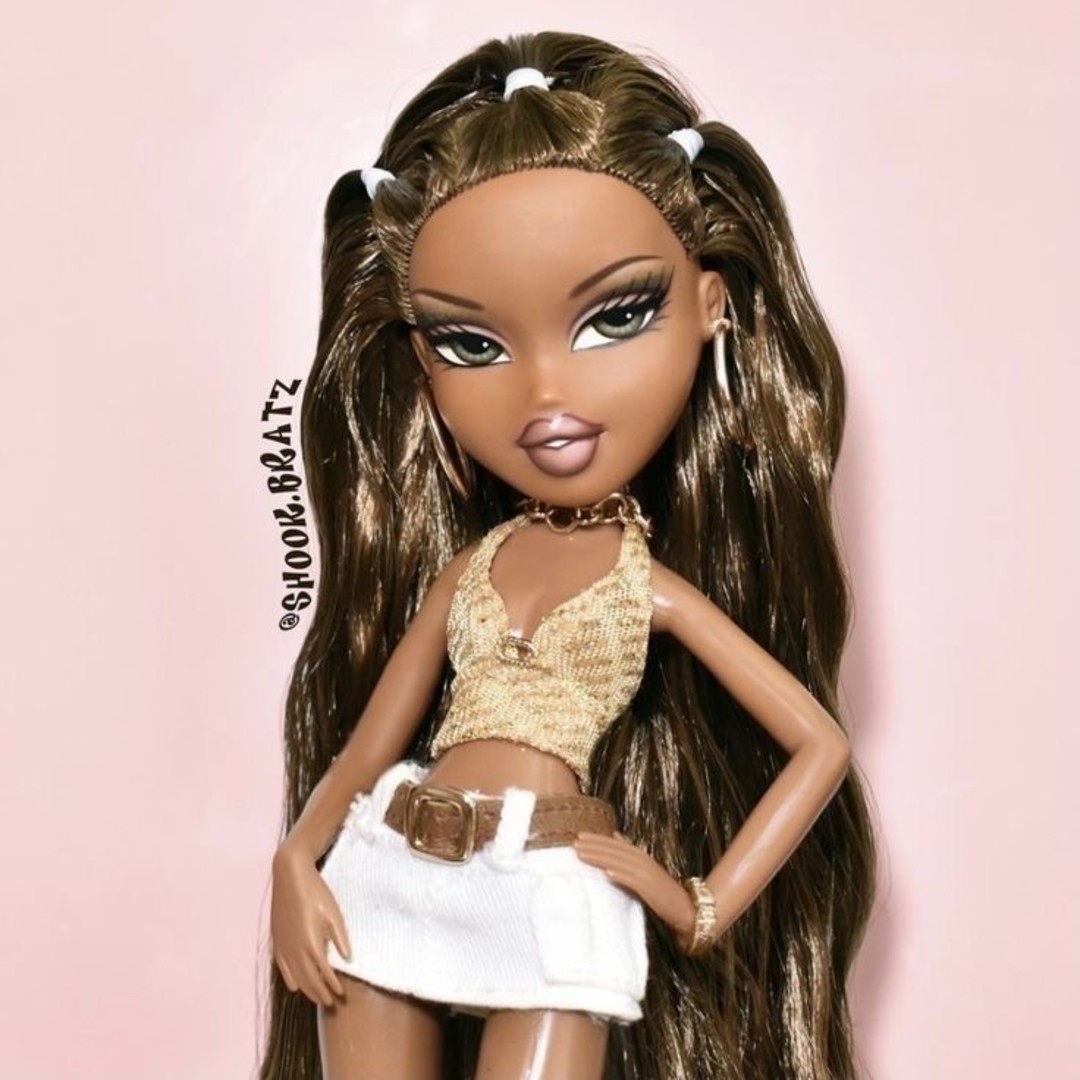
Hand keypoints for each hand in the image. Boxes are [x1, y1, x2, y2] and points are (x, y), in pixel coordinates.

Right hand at [270, 843, 350, 1006]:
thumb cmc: (316, 892)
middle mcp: (296, 951)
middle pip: (309, 980)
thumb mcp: (334, 913)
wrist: (289, 876)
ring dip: (307, 990)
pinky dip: (290, 979)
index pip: (324, 974)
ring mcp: (284, 947)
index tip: (341, 996)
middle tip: (331, 1004)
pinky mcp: (277, 941)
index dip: (332, 987)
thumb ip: (340, 938)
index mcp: (312, 944)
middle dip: (320, 994)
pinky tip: (295, 986)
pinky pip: (283, 968)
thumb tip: (346, 958)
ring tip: (317, 998)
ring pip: (296, 977)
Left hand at [573, 831, 695, 944]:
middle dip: (593, 846)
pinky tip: (607, 873)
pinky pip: (634, 881)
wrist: (686, 909)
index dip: (597, 839)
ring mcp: (648, 875)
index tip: (579, 835)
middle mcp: (644, 862)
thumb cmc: (662, 891)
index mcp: (641, 856)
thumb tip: (615, 835)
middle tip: (574, 842)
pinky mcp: (651, 889)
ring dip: (600, 857)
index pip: (615, 844)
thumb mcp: (646, 868)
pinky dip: (621, 876)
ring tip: (582, 854)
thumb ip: (630, 852)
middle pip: (614, 851)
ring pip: (619, 863)